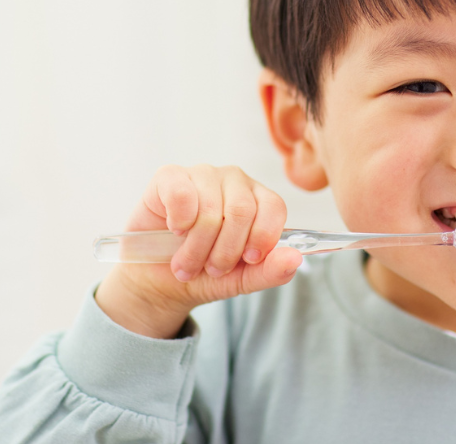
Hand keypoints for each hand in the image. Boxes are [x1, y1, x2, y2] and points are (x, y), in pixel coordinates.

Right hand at [94, 164, 303, 338]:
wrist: (160, 280)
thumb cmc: (204, 273)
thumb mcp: (241, 280)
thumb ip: (270, 271)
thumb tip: (295, 259)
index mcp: (257, 200)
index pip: (273, 207)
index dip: (262, 237)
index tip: (248, 260)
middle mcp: (233, 181)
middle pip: (242, 211)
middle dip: (225, 251)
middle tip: (212, 269)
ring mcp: (202, 174)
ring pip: (210, 209)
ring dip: (197, 248)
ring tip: (188, 264)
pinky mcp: (170, 176)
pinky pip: (181, 194)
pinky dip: (178, 222)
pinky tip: (175, 231)